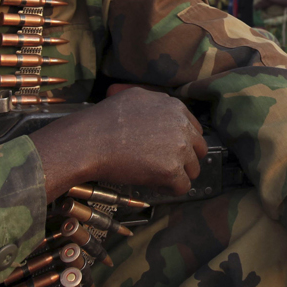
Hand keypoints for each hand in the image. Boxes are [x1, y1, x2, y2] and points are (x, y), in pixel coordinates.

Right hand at [29, 86, 205, 200]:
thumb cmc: (103, 121)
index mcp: (175, 107)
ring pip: (193, 170)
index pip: (193, 129)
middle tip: (163, 166)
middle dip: (184, 159)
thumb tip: (162, 109)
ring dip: (177, 175)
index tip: (166, 151)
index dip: (181, 143)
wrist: (88, 141)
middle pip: (198, 149)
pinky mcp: (171, 170)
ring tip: (155, 175)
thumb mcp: (134, 97)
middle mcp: (181, 125)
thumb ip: (156, 103)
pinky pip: (183, 187)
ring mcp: (178, 148)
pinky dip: (169, 190)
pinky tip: (153, 184)